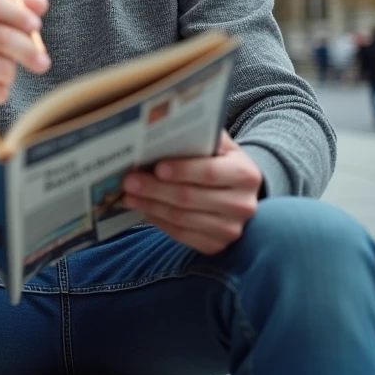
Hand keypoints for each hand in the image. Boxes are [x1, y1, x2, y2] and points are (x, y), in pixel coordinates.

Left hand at [122, 132, 261, 253]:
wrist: (238, 193)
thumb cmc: (220, 162)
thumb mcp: (218, 145)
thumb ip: (199, 135)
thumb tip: (163, 129)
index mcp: (245, 174)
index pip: (210, 173)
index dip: (182, 170)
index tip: (157, 167)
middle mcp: (242, 205)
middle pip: (189, 198)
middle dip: (154, 189)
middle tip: (129, 181)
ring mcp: (230, 229)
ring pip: (181, 219)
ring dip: (150, 206)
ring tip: (128, 195)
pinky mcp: (216, 245)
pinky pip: (180, 235)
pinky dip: (158, 221)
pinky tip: (143, 209)